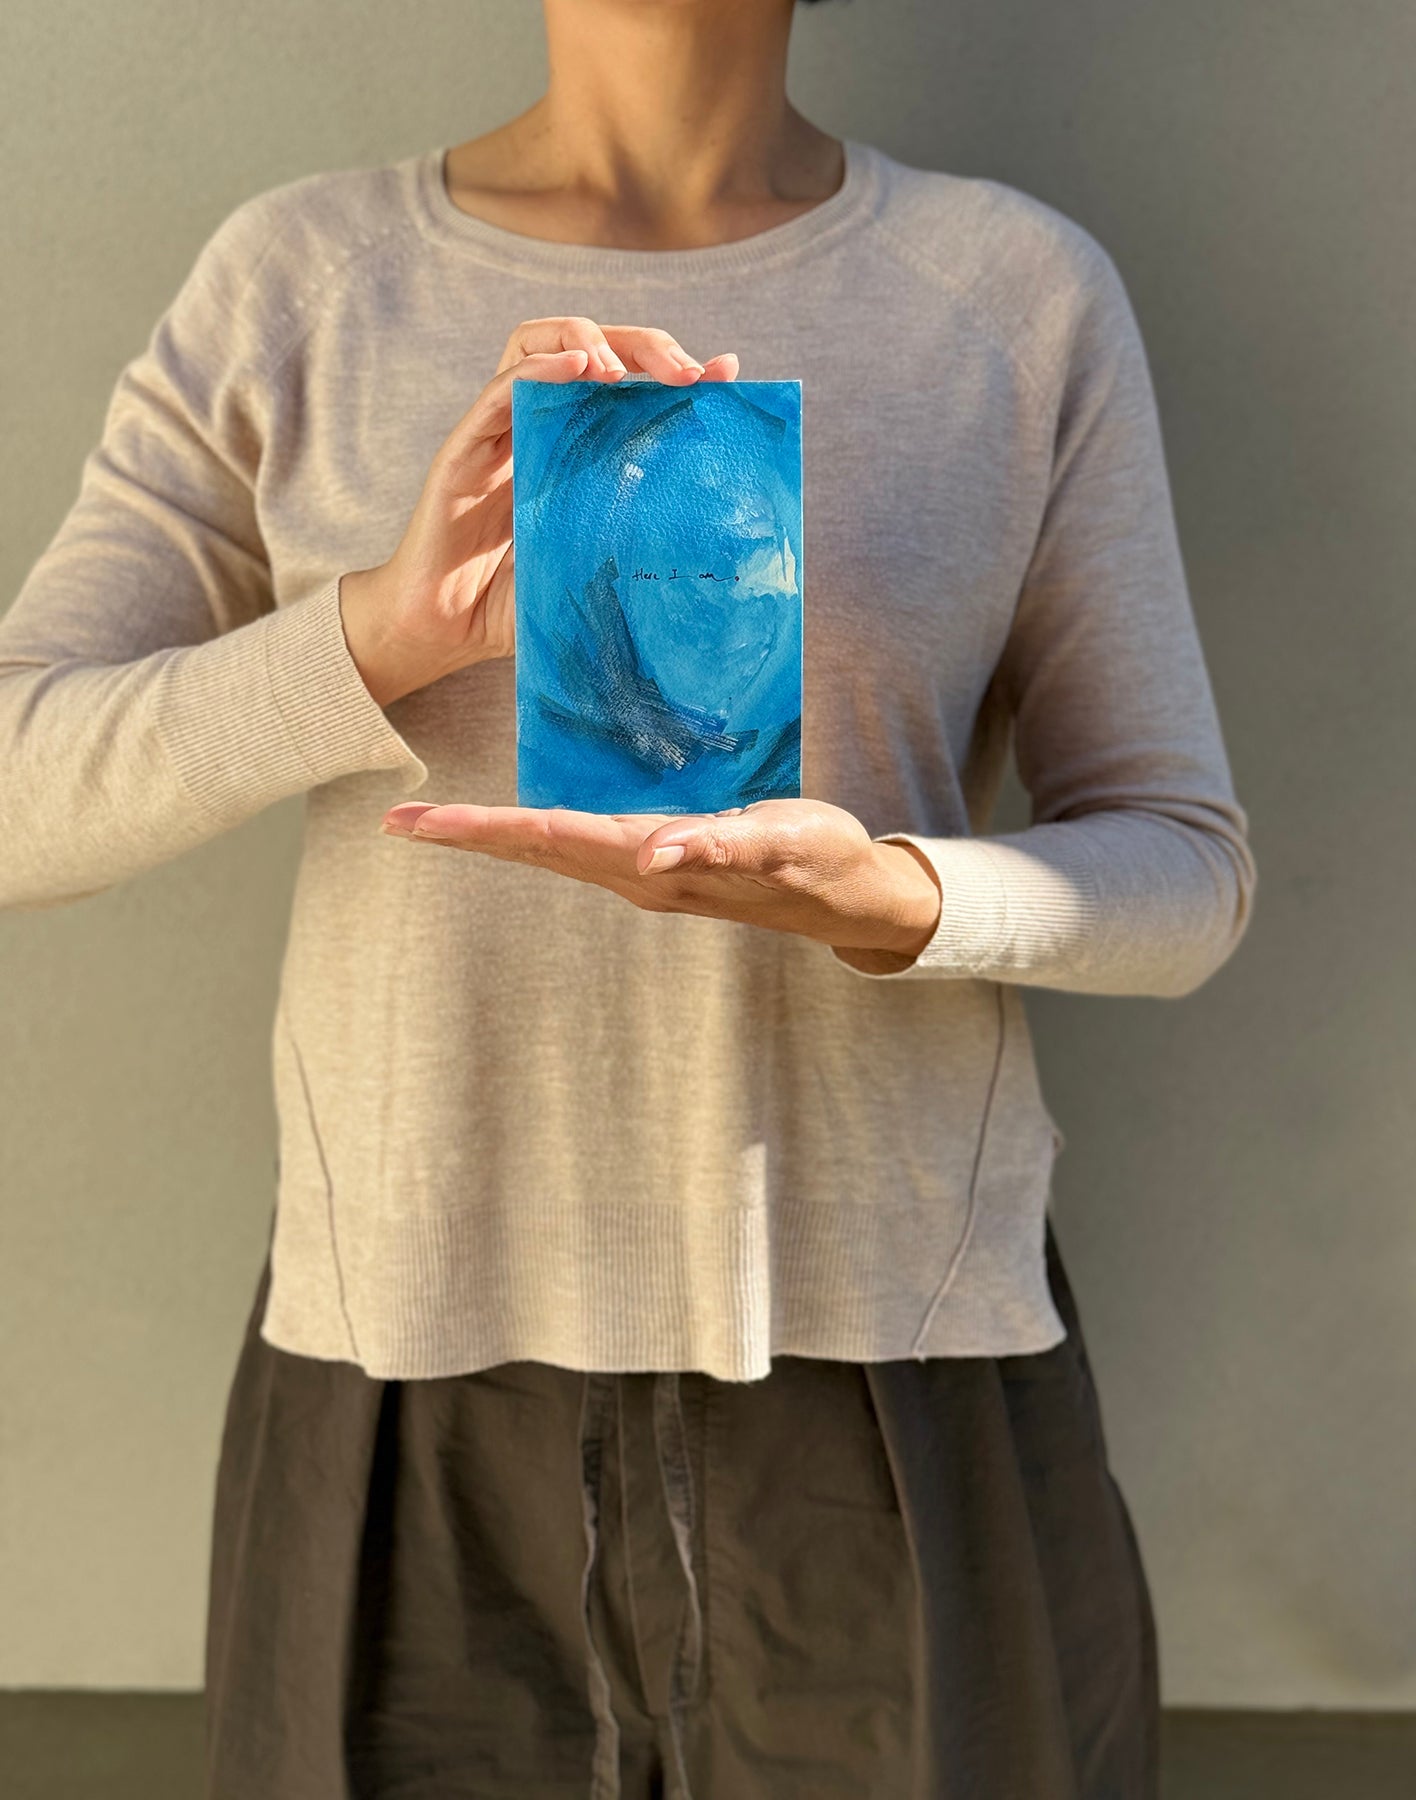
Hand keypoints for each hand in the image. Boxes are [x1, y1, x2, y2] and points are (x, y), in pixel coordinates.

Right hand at [339, 317, 739, 707]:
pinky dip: (541, 368)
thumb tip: (714, 535)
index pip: (622, 380)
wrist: (445, 635)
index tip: (722, 378)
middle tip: (688, 372)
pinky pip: (501, 390)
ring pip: (536, 344)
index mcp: (569, 448)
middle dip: (643, 344)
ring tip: (623, 369)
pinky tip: (579, 368)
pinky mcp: (463, 450)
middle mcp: (534, 427)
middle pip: (587, 346)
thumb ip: (637, 541)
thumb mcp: (594, 568)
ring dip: (587, 340)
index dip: (668, 366)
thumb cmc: (518, 605)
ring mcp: (496, 432)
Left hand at [377, 796, 943, 962]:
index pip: (550, 838)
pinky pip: (597, 847)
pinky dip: (552, 839)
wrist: (846, 895)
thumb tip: (650, 854)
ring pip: (556, 850)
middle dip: (467, 834)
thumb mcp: (778, 844)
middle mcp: (637, 869)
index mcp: (651, 860)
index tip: (419, 822)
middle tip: (397, 821)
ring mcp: (648, 871)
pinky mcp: (666, 862)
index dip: (483, 828)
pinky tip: (522, 831)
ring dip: (495, 836)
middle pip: (538, 847)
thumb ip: (720, 845)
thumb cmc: (816, 859)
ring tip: (436, 823)